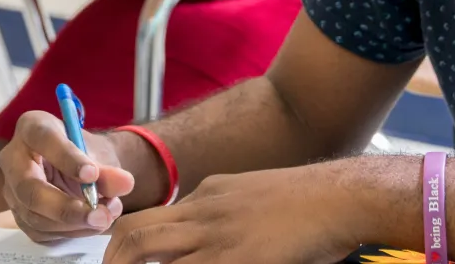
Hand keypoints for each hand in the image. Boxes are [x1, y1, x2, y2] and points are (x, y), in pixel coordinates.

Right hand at [1, 109, 133, 241]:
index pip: (43, 139)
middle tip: (100, 215)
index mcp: (31, 128)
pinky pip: (43, 232)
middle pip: (30, 188)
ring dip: (76, 223)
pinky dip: (73, 231)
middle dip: (67, 208)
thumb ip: (109, 169)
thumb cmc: (82, 154)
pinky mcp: (20, 215)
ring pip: (36, 217)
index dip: (67, 158)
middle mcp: (14, 159)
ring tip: (107, 215)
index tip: (92, 174)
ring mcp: (12, 191)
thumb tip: (124, 184)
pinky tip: (93, 223)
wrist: (77, 168)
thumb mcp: (97, 154)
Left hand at [102, 164, 375, 263]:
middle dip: (113, 261)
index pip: (147, 220)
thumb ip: (218, 213)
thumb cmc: (306, 203)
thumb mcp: (248, 197)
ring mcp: (216, 237)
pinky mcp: (236, 260)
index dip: (123, 248)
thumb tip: (197, 239)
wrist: (340, 196)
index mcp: (205, 197)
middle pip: (133, 234)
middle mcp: (202, 213)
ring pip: (151, 254)